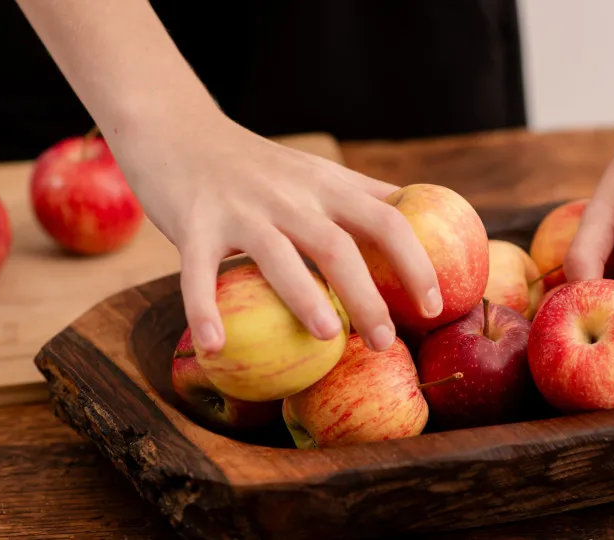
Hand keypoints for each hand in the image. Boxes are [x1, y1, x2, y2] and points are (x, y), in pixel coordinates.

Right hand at [108, 112, 441, 353]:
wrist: (180, 129)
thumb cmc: (260, 166)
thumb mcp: (318, 172)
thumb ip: (365, 196)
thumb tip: (420, 221)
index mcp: (328, 187)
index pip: (388, 222)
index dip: (416, 264)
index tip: (433, 305)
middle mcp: (290, 197)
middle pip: (338, 246)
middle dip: (367, 297)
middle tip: (384, 343)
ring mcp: (241, 209)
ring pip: (277, 255)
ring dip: (304, 297)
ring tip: (329, 337)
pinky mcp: (194, 224)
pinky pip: (198, 271)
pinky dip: (204, 308)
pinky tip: (214, 346)